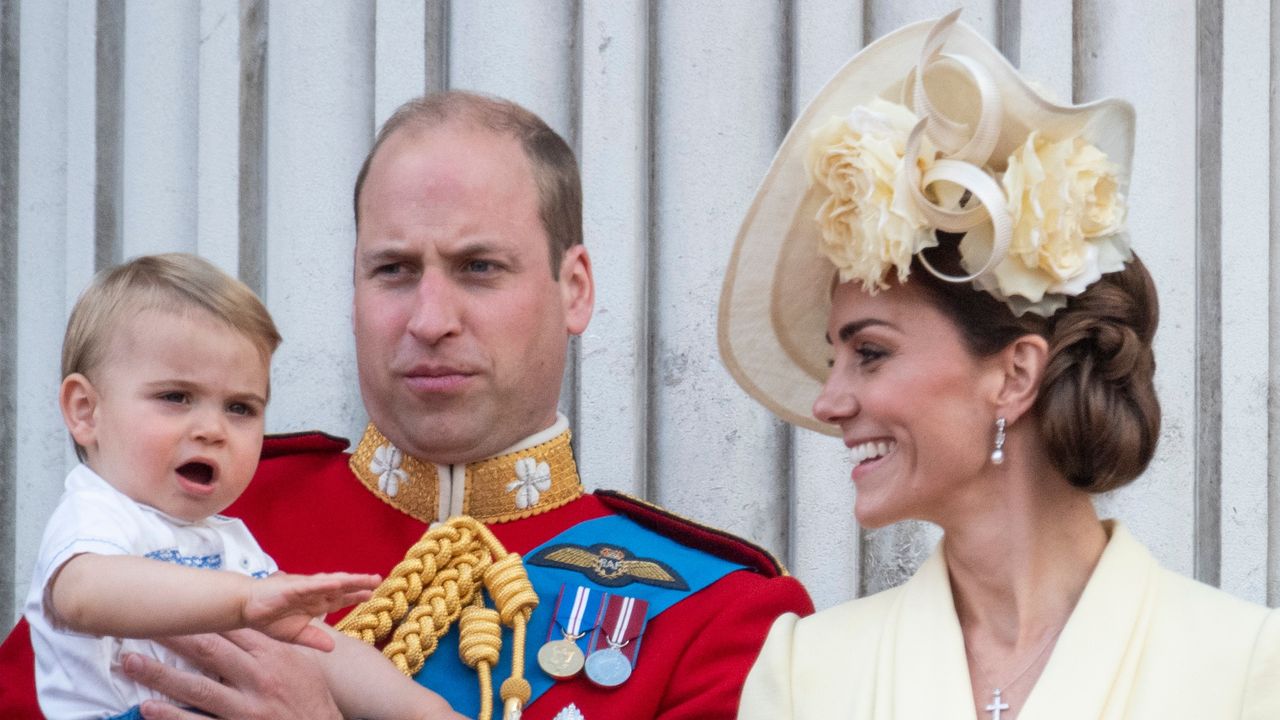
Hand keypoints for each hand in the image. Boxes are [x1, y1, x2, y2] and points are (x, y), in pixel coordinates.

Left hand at [123, 629, 341, 719]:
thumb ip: (274, 642)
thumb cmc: (311, 698)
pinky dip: (171, 715)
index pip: (233, 628)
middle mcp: (258, 678)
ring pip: (196, 687)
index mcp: (274, 655)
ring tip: (130, 662)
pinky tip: (148, 707)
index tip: (179, 604)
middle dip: (173, 636)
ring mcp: (245, 707)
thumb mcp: (301, 663)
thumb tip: (249, 621)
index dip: (203, 615)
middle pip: (209, 650)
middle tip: (143, 624)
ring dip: (160, 674)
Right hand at [242, 572, 378, 650]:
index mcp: (314, 603)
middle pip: (341, 587)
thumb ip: (314, 638)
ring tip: (366, 578)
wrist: (245, 608)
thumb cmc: (268, 617)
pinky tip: (339, 582)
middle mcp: (312, 593)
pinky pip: (311, 585)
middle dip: (359, 584)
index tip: (372, 594)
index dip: (355, 596)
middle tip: (378, 580)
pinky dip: (325, 584)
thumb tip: (332, 647)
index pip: (340, 598)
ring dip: (349, 580)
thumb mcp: (295, 634)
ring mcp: (303, 588)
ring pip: (331, 583)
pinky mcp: (292, 587)